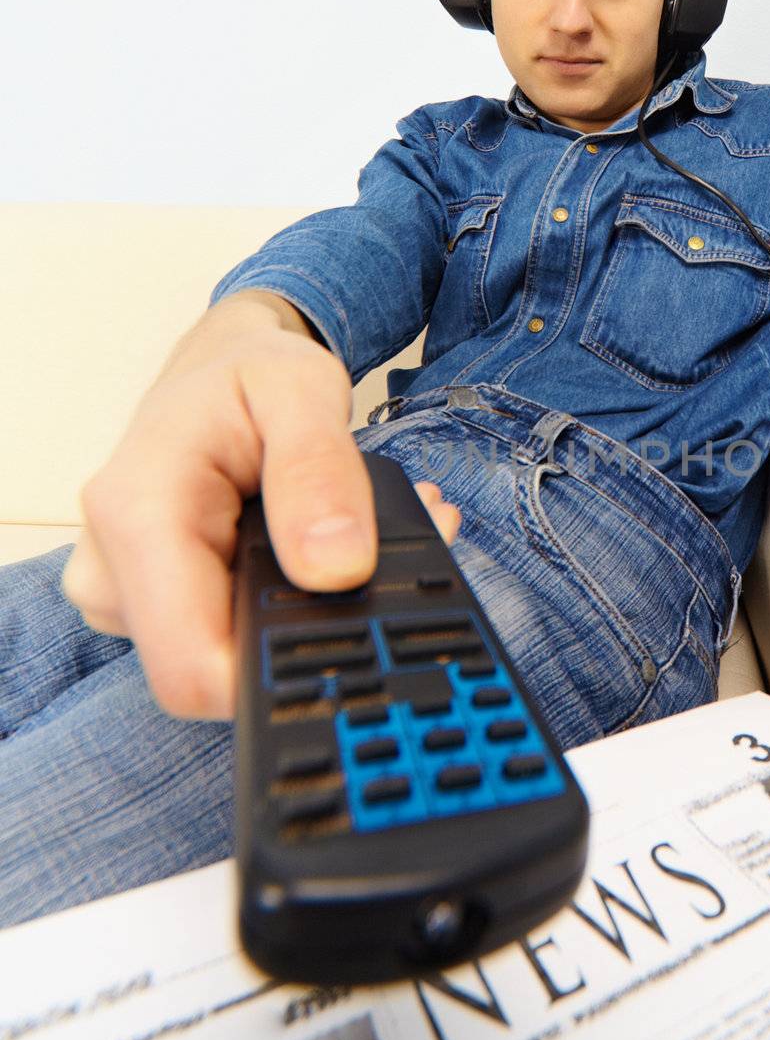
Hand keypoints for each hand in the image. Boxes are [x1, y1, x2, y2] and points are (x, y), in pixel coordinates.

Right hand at [61, 325, 461, 721]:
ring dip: (307, 610)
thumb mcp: (302, 390)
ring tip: (353, 536)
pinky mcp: (156, 606)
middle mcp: (116, 568)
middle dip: (310, 628)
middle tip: (382, 556)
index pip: (194, 668)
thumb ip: (320, 473)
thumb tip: (337, 568)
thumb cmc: (251, 372)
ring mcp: (130, 594)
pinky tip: (323, 550)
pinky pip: (231, 636)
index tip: (357, 630)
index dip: (276, 672)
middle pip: (222, 670)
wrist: (218, 366)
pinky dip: (290, 602)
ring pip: (235, 656)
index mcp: (138, 514)